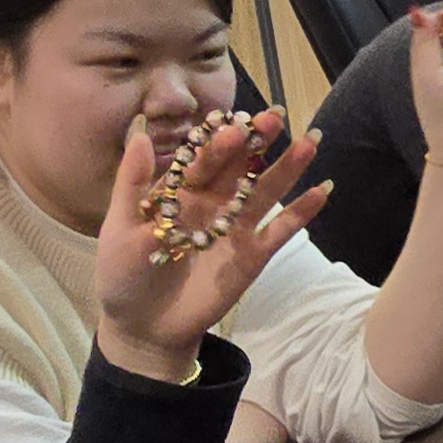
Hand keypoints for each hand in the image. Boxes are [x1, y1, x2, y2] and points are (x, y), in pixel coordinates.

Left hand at [92, 110, 326, 379]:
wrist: (143, 326)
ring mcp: (235, 227)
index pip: (203, 159)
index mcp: (180, 190)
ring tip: (310, 142)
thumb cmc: (124, 274)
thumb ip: (132, 184)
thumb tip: (141, 136)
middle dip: (258, 142)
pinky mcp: (253, 255)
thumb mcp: (120, 226)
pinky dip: (301, 213)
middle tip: (277, 117)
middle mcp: (212, 201)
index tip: (236, 125)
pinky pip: (280, 231)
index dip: (219, 143)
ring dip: (288, 168)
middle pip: (240, 166)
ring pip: (265, 191)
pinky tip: (322, 191)